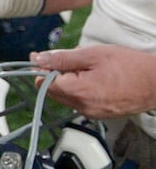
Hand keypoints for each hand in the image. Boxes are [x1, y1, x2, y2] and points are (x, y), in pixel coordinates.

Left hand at [32, 45, 155, 118]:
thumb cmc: (131, 67)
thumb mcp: (93, 54)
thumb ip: (62, 58)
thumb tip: (38, 59)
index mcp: (79, 92)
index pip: (44, 84)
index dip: (43, 69)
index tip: (48, 59)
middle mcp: (83, 107)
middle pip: (53, 91)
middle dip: (57, 75)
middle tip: (74, 61)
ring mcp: (92, 113)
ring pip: (66, 96)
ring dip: (69, 82)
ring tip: (90, 69)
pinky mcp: (100, 114)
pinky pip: (80, 101)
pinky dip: (81, 89)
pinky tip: (96, 79)